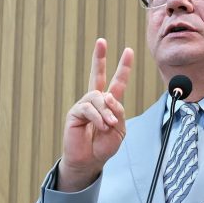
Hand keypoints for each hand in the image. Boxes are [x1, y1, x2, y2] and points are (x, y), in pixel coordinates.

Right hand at [58, 38, 133, 191]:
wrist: (90, 161)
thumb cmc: (104, 146)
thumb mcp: (120, 130)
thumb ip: (118, 112)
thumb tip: (107, 97)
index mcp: (110, 104)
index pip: (117, 82)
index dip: (123, 67)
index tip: (128, 51)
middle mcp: (96, 101)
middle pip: (97, 75)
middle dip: (99, 57)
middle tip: (101, 41)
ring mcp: (85, 105)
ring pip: (98, 97)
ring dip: (107, 112)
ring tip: (108, 126)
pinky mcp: (75, 112)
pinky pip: (89, 108)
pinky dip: (98, 118)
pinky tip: (100, 127)